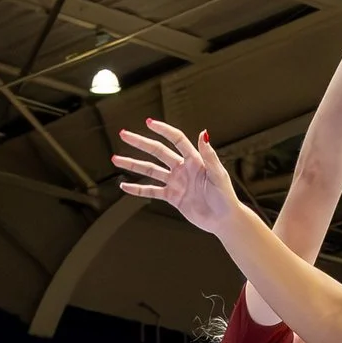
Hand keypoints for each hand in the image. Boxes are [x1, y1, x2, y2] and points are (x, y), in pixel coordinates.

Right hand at [111, 120, 247, 236]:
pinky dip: (137, 189)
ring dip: (133, 164)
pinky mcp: (172, 197)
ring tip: (116, 159)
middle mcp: (182, 168)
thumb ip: (209, 155)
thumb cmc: (225, 196)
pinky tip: (124, 185)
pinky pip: (151, 191)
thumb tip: (203, 133)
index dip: (163, 130)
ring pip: (150, 170)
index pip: (176, 140)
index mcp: (194, 160)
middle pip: (157, 152)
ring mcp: (176, 182)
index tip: (148, 122)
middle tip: (123, 134)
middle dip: (140, 143)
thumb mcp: (218, 174)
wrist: (223, 220)